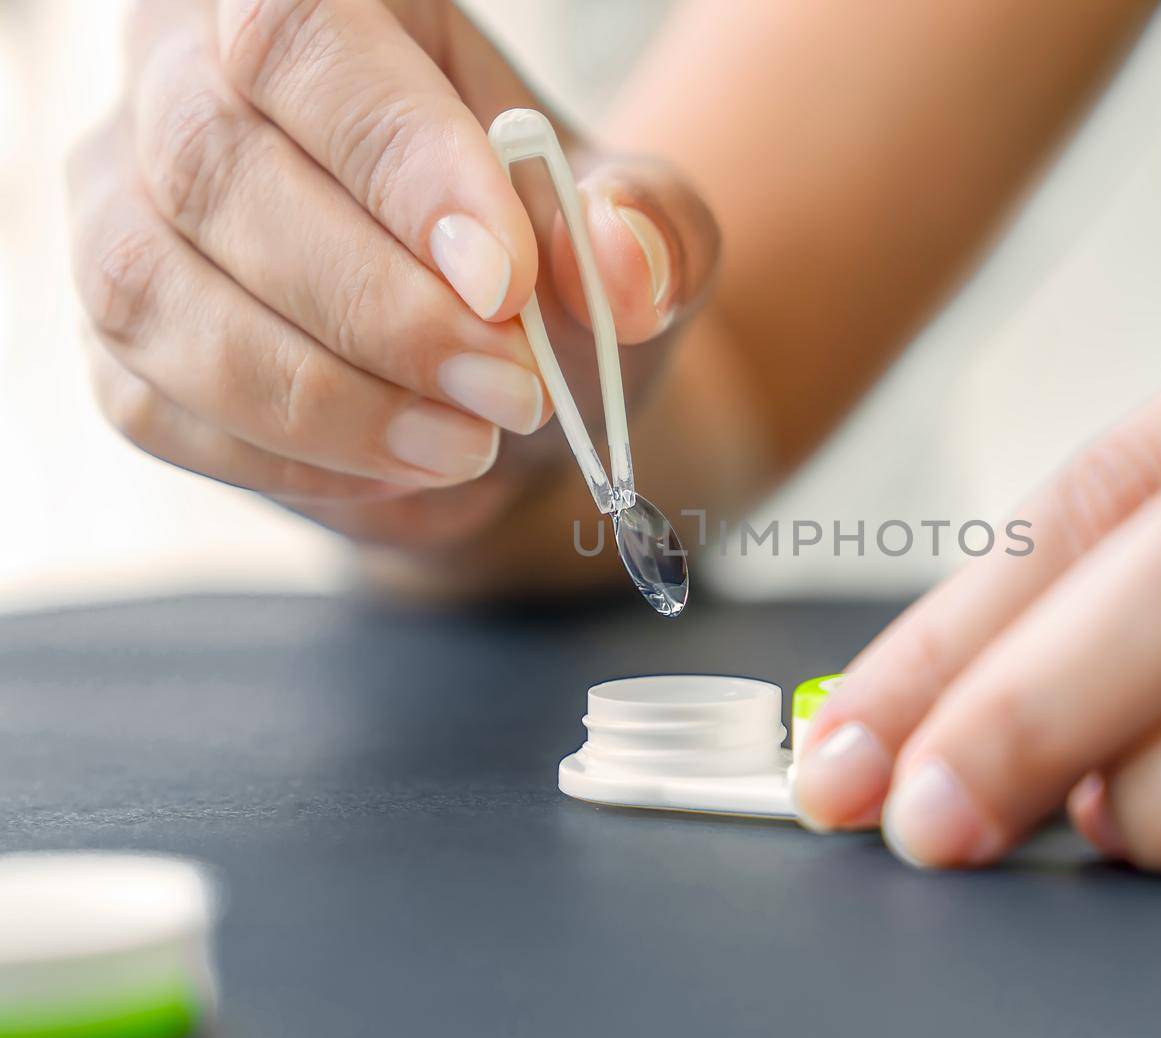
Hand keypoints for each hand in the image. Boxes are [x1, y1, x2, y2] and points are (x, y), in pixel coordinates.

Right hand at [69, 0, 717, 549]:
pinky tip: (392, 469)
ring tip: (464, 445)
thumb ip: (648, 229)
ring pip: (157, 292)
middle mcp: (189, 74)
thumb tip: (624, 260)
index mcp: (339, 6)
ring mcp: (127, 200)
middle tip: (511, 391)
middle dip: (380, 308)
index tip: (503, 280)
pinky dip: (286, 455)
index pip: (306, 37)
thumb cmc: (552, 268)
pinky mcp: (113, 331)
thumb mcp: (632, 235)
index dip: (398, 159)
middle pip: (217, 163)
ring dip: (326, 399)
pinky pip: (151, 401)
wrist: (493, 375)